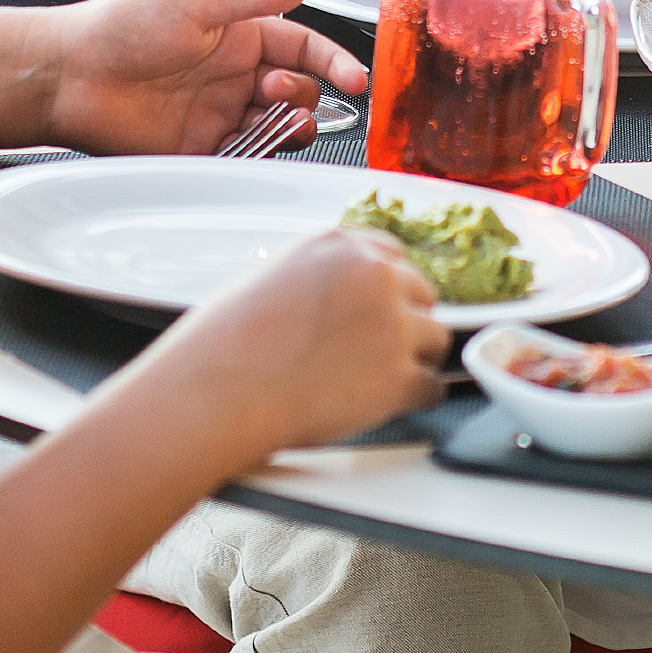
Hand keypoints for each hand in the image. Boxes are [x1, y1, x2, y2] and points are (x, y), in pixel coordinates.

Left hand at [41, 0, 366, 155]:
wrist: (66, 76)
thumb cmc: (119, 29)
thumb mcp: (194, 3)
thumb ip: (254, 0)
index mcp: (239, 36)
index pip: (302, 49)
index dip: (332, 63)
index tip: (354, 79)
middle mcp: (233, 76)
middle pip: (296, 91)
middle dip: (302, 94)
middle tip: (277, 92)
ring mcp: (217, 114)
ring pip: (275, 127)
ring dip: (287, 126)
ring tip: (277, 121)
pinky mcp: (197, 149)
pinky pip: (243, 157)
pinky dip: (258, 155)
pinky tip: (252, 145)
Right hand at [141, 228, 446, 457]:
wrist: (215, 394)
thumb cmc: (222, 346)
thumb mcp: (270, 279)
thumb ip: (317, 278)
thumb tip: (337, 299)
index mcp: (341, 246)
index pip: (393, 256)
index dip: (388, 288)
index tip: (381, 309)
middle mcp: (375, 275)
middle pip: (422, 293)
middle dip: (405, 321)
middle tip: (378, 351)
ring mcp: (393, 325)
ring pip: (436, 338)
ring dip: (415, 359)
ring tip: (382, 381)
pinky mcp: (399, 377)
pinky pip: (432, 387)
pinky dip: (416, 399)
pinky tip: (391, 406)